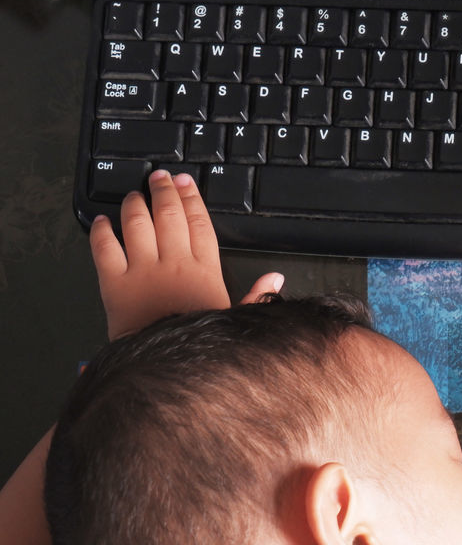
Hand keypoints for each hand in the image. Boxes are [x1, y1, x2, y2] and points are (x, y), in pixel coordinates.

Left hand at [89, 170, 281, 339]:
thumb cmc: (203, 347)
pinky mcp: (115, 283)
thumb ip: (258, 296)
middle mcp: (174, 263)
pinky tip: (101, 222)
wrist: (169, 368)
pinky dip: (101, 231)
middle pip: (169, 215)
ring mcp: (143, 271)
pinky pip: (104, 248)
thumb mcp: (237, 320)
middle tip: (159, 177)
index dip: (192, 199)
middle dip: (163, 190)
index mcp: (204, 271)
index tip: (187, 183)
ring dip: (134, 204)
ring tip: (134, 195)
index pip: (200, 223)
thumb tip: (277, 278)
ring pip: (137, 224)